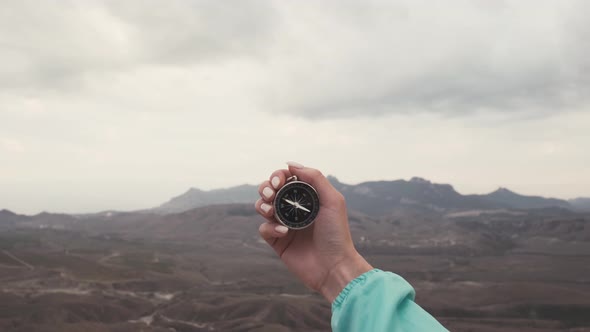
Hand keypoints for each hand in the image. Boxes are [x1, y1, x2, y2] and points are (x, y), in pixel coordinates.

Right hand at [255, 162, 372, 301]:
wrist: (333, 266)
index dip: (278, 176)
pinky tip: (283, 232)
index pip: (286, 179)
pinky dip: (269, 228)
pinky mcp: (277, 242)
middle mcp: (294, 209)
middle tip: (271, 194)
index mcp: (307, 197)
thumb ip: (314, 178)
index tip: (279, 181)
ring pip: (262, 207)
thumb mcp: (332, 200)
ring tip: (271, 211)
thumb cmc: (336, 234)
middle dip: (266, 187)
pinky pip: (263, 229)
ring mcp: (284, 224)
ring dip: (262, 205)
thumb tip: (291, 164)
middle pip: (270, 190)